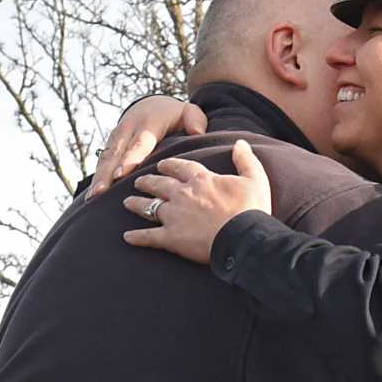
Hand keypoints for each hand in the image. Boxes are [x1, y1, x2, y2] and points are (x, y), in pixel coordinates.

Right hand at [89, 95, 207, 197]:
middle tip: (100, 192)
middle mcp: (128, 129)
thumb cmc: (174, 115)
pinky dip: (98, 176)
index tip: (122, 174)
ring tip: (93, 197)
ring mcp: (117, 137)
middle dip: (107, 173)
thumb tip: (197, 132)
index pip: (138, 144)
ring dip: (99, 177)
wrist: (152, 105)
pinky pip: (103, 160)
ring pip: (106, 158)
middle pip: (116, 153)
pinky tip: (93, 195)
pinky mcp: (111, 144)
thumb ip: (194, 120)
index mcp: (148, 124)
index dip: (130, 159)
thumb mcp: (189, 113)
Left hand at [122, 141, 273, 261]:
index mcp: (200, 179)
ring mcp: (174, 216)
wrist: (244, 238)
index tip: (162, 165)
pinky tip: (127, 237)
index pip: (179, 167)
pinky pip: (149, 236)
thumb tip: (240, 142)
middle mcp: (182, 194)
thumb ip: (246, 160)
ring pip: (149, 206)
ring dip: (136, 204)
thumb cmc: (252, 210)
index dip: (169, 165)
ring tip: (127, 203)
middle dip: (147, 181)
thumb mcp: (255, 179)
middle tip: (139, 181)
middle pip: (159, 184)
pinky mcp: (171, 238)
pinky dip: (137, 237)